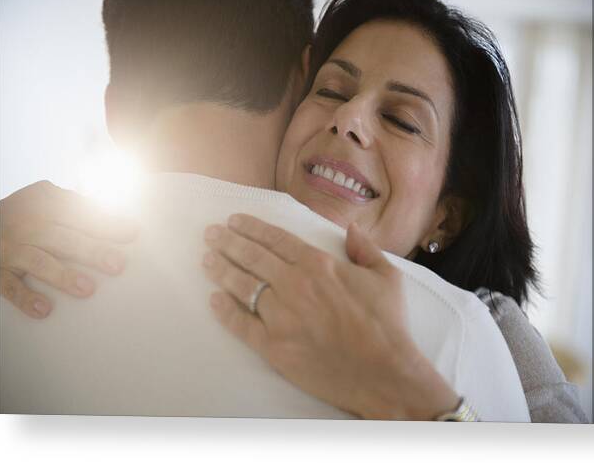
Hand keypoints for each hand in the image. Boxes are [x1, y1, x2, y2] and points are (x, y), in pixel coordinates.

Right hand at [0, 180, 137, 317]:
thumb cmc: (24, 215)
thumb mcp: (45, 200)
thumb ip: (76, 202)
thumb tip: (110, 206)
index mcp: (46, 204)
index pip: (80, 212)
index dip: (106, 223)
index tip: (131, 232)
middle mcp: (29, 226)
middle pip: (65, 239)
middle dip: (91, 250)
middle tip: (117, 264)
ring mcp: (12, 249)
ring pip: (39, 262)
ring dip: (63, 275)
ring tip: (87, 289)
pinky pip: (10, 286)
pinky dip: (26, 298)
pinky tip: (44, 309)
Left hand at [203, 214, 459, 419]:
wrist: (384, 373)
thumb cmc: (387, 324)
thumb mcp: (387, 277)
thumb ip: (365, 248)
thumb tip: (352, 228)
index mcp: (319, 264)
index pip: (275, 238)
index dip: (251, 227)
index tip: (234, 221)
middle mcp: (295, 285)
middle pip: (252, 257)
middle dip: (228, 242)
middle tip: (210, 234)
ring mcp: (281, 316)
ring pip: (242, 287)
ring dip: (221, 270)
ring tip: (207, 260)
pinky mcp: (274, 347)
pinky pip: (241, 325)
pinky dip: (225, 312)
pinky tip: (213, 300)